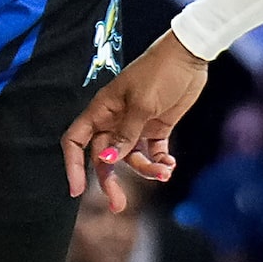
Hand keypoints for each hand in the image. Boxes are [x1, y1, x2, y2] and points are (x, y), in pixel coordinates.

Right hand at [63, 29, 205, 207]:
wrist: (190, 55)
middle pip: (104, 158)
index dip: (73, 166)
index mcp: (102, 111)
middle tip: (117, 205)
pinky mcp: (157, 128)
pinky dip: (160, 162)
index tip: (77, 190)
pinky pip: (152, 153)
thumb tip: (106, 161)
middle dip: (111, 182)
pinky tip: (170, 165)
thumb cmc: (160, 72)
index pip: (77, 141)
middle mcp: (115, 121)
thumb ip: (125, 135)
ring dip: (146, 170)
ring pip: (131, 159)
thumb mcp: (141, 104)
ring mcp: (136, 126)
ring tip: (164, 172)